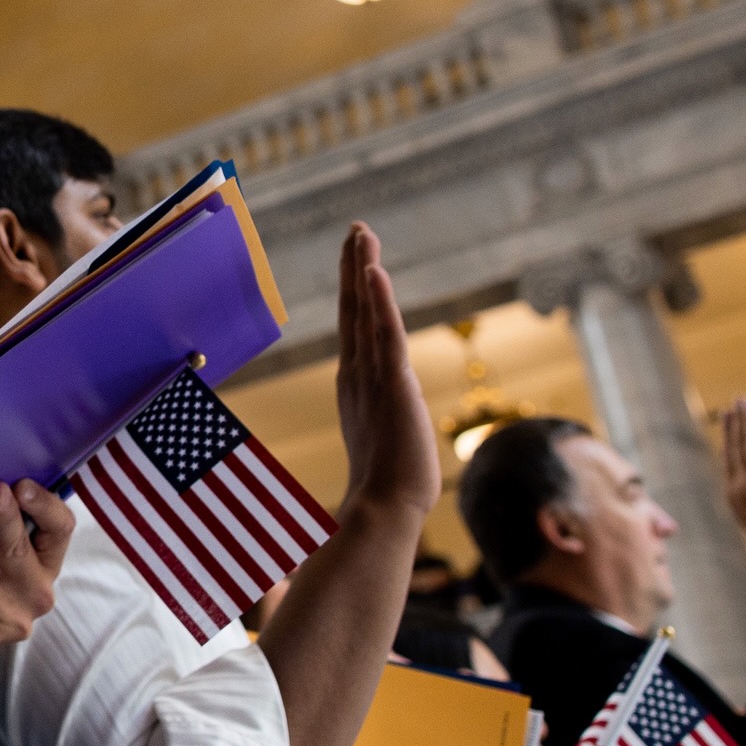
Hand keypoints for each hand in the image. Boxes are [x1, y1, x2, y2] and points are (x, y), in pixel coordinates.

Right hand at [333, 223, 436, 522]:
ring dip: (362, 269)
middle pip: (355, 312)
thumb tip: (360, 458)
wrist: (382, 514)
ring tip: (362, 233)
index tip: (357, 266)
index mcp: (356, 390)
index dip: (354, 296)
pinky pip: (383, 333)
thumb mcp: (377, 456)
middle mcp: (359, 377)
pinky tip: (372, 270)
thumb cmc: (379, 497)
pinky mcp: (390, 384)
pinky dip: (376, 300)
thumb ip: (373, 435)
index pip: (355, 331)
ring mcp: (372, 378)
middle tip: (357, 232)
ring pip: (365, 313)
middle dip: (354, 269)